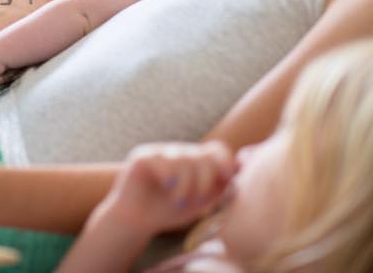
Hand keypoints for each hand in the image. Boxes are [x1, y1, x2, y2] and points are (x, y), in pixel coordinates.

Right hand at [98, 142, 237, 235]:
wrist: (134, 222)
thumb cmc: (167, 213)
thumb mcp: (198, 203)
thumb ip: (218, 189)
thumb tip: (238, 172)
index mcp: (193, 160)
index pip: (216, 150)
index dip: (225, 163)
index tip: (228, 180)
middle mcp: (177, 152)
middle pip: (203, 155)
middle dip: (206, 181)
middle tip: (197, 201)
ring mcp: (159, 151)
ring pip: (186, 160)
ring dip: (187, 186)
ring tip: (179, 201)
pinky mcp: (142, 157)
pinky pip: (165, 162)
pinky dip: (171, 179)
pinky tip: (166, 189)